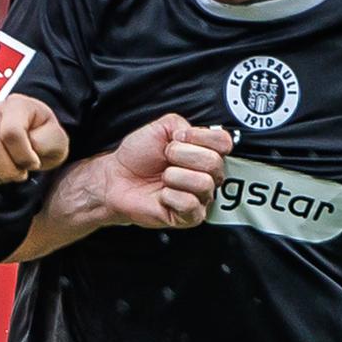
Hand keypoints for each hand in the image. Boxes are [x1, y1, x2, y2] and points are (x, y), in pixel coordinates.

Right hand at [0, 95, 70, 187]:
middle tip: (20, 174)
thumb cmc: (44, 139)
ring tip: (6, 175)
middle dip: (7, 170)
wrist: (32, 139)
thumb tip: (26, 147)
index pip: (11, 132)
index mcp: (16, 104)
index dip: (24, 156)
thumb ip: (44, 141)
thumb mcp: (56, 139)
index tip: (34, 164)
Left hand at [85, 113, 233, 228]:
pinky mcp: (189, 217)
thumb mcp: (160, 128)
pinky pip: (190, 204)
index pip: (224, 142)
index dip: (200, 137)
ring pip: (204, 184)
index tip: (178, 138)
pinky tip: (163, 194)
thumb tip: (192, 134)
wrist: (117, 178)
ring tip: (164, 178)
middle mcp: (207, 175)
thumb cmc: (138, 157)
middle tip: (166, 158)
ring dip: (175, 176)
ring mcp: (200, 197)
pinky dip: (171, 196)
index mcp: (204, 152)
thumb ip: (182, 124)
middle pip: (214, 162)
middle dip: (182, 155)